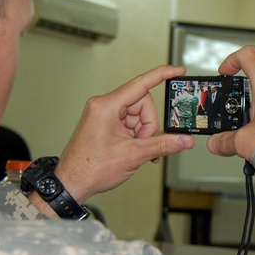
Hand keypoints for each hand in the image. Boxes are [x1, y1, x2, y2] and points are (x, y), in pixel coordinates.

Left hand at [55, 65, 194, 201]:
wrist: (71, 184)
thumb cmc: (90, 168)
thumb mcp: (133, 155)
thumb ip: (162, 145)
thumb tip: (183, 140)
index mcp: (106, 106)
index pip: (140, 84)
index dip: (162, 76)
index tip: (178, 71)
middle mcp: (104, 106)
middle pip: (142, 105)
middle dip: (148, 126)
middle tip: (144, 144)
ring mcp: (104, 116)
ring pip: (138, 117)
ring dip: (143, 135)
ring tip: (137, 152)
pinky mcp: (106, 125)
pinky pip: (130, 125)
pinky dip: (137, 138)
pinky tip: (137, 151)